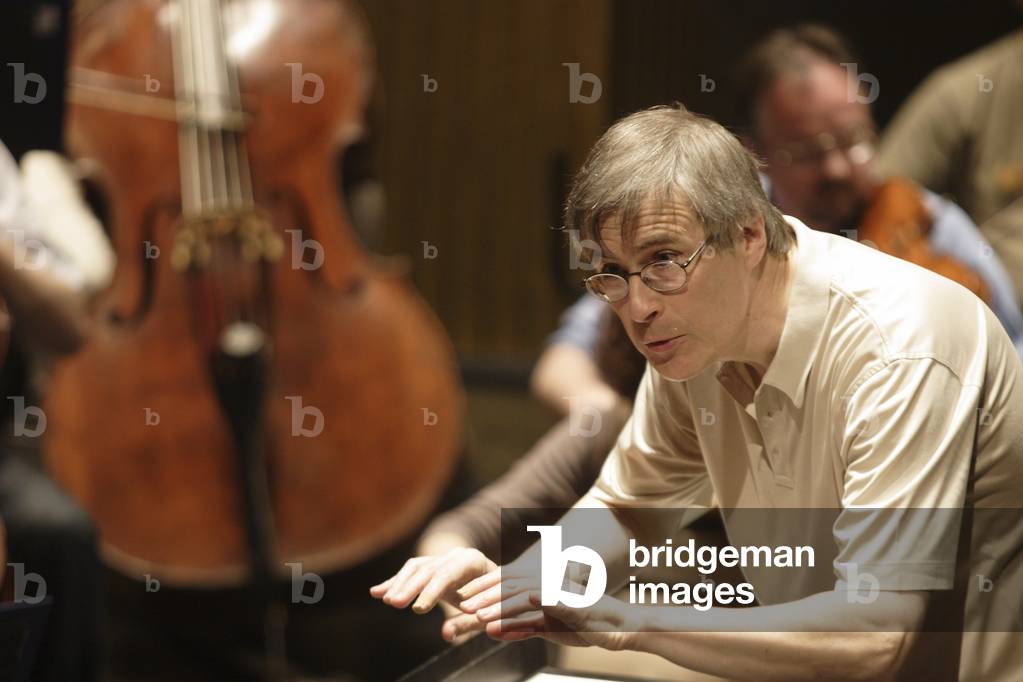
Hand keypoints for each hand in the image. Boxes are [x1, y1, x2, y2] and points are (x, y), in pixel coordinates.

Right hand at [369, 547, 497, 642]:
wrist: (499, 585)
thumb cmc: (496, 602)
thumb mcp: (487, 613)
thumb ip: (469, 623)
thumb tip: (446, 634)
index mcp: (473, 561)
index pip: (449, 573)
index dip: (432, 590)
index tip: (418, 609)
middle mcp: (456, 555)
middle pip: (430, 569)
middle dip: (411, 587)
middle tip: (394, 604)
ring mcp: (442, 558)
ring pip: (416, 568)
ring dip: (399, 584)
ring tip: (384, 600)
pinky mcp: (431, 566)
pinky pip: (410, 572)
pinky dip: (394, 583)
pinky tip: (376, 592)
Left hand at [457, 567, 639, 650]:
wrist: (617, 626)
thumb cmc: (584, 625)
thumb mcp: (546, 628)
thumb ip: (521, 628)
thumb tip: (492, 631)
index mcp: (541, 585)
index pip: (507, 581)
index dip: (484, 586)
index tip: (463, 595)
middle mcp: (546, 583)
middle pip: (508, 583)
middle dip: (482, 592)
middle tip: (460, 602)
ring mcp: (556, 591)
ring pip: (517, 593)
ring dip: (494, 604)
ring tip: (474, 614)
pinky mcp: (565, 603)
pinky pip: (535, 606)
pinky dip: (514, 612)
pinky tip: (499, 620)